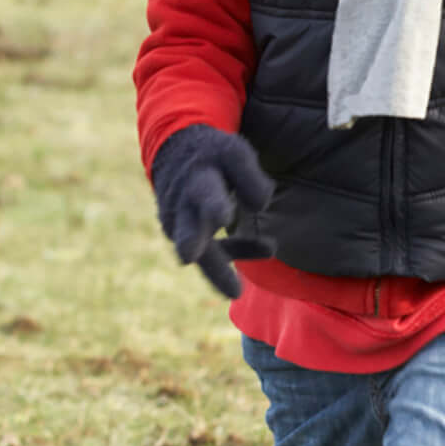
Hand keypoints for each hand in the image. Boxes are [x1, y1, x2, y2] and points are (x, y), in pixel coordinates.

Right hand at [149, 125, 274, 298]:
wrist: (175, 157)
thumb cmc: (212, 157)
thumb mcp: (233, 153)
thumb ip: (249, 177)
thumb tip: (259, 207)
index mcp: (197, 179)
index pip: (204, 192)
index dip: (213, 204)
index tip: (222, 217)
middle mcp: (184, 207)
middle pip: (185, 228)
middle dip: (190, 242)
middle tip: (189, 257)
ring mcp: (182, 225)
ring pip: (199, 253)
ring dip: (215, 271)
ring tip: (235, 292)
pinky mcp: (189, 238)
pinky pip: (213, 251)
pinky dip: (237, 251)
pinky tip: (268, 248)